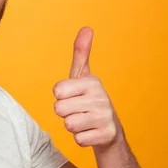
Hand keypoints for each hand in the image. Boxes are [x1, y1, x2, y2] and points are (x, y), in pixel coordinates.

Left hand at [53, 27, 122, 149]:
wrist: (109, 131)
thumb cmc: (89, 99)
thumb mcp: (83, 76)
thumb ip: (80, 53)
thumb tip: (87, 28)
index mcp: (92, 81)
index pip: (57, 91)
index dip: (61, 97)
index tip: (73, 96)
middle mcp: (101, 97)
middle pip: (59, 109)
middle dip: (65, 113)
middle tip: (78, 111)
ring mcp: (105, 117)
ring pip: (68, 125)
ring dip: (73, 126)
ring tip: (84, 121)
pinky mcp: (107, 135)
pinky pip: (79, 140)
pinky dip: (81, 139)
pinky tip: (91, 133)